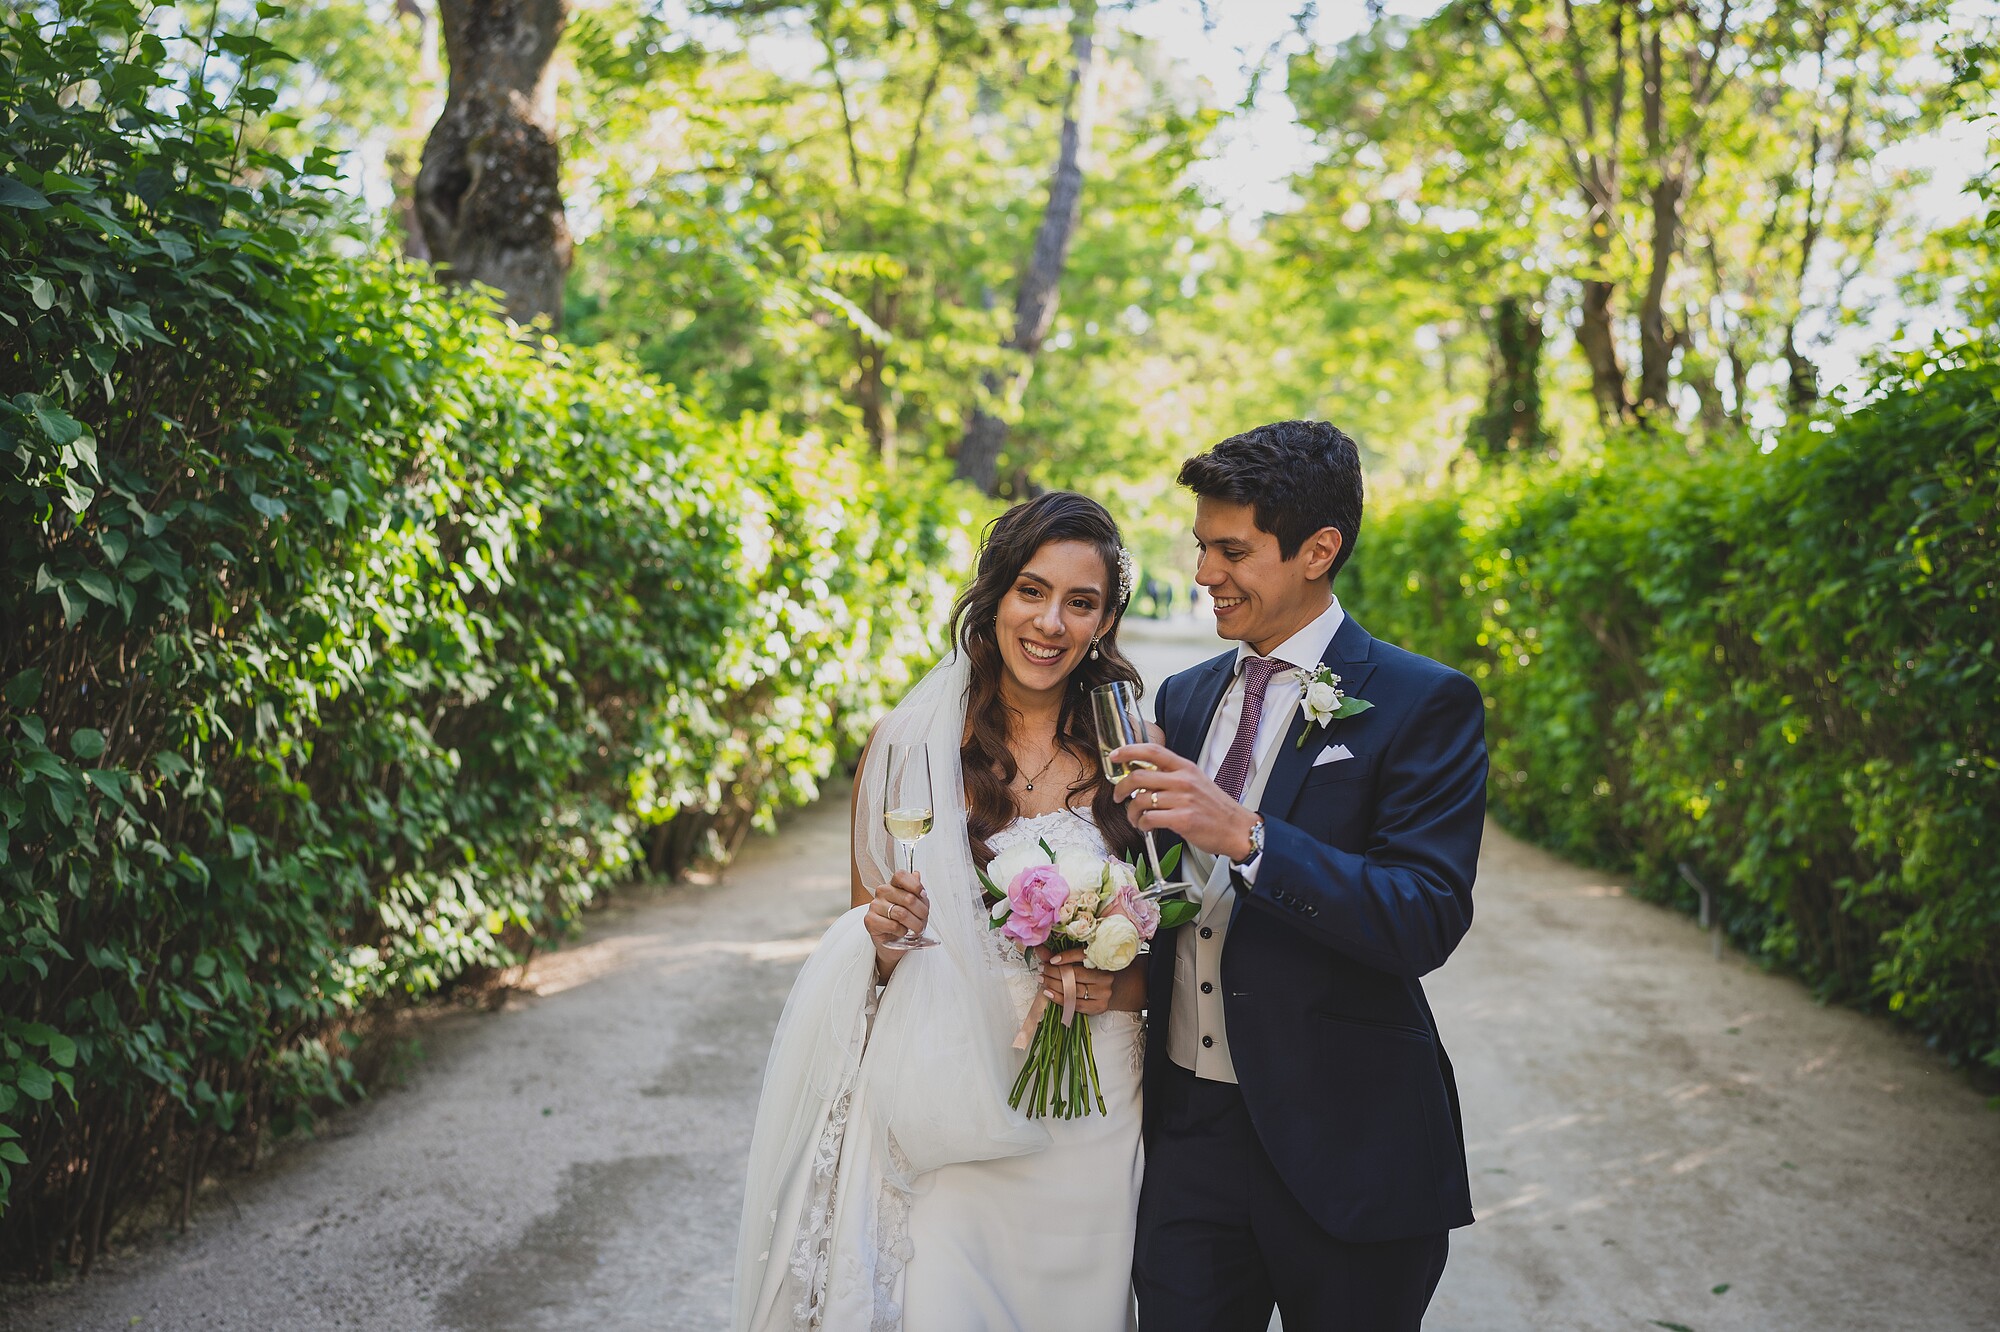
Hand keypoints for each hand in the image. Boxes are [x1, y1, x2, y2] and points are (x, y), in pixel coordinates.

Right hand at [865, 870, 929, 954]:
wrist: (895, 941)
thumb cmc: (905, 921)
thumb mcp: (917, 905)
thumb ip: (917, 891)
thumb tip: (916, 875)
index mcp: (893, 885)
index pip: (901, 876)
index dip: (915, 885)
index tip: (923, 895)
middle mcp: (882, 892)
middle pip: (908, 898)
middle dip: (921, 912)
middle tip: (923, 919)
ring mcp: (875, 906)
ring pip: (902, 914)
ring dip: (915, 924)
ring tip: (917, 928)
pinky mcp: (870, 920)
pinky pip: (893, 926)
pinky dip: (902, 931)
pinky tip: (901, 931)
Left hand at [1036, 947, 1118, 1015]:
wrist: (1114, 991)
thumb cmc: (1094, 973)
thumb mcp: (1082, 963)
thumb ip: (1062, 957)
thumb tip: (1039, 948)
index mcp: (1102, 961)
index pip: (1083, 956)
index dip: (1066, 957)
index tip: (1051, 960)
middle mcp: (1105, 977)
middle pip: (1076, 974)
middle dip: (1055, 972)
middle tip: (1041, 969)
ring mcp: (1102, 993)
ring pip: (1074, 990)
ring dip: (1054, 985)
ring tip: (1042, 980)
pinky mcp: (1098, 1007)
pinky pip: (1075, 1004)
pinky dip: (1059, 998)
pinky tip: (1048, 993)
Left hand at [1108, 741, 1260, 861]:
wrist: (1237, 829)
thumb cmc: (1215, 808)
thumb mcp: (1196, 782)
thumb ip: (1172, 776)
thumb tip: (1143, 776)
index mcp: (1186, 768)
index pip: (1153, 751)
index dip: (1129, 751)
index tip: (1114, 756)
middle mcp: (1184, 780)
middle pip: (1139, 777)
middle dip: (1121, 788)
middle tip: (1119, 796)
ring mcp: (1183, 800)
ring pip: (1141, 800)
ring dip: (1131, 812)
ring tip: (1136, 818)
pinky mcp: (1183, 820)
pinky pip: (1149, 819)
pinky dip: (1142, 824)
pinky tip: (1147, 826)